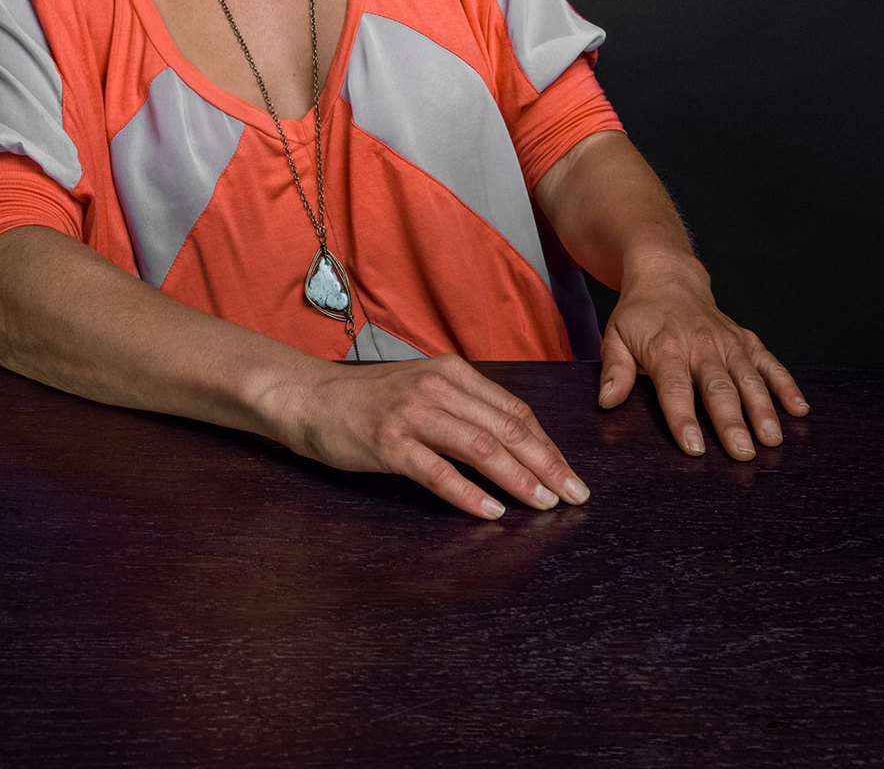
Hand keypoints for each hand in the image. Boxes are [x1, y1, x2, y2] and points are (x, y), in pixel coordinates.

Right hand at [276, 354, 590, 519]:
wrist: (308, 397)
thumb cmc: (367, 400)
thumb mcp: (422, 390)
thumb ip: (462, 409)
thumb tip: (513, 444)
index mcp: (451, 372)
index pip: (513, 409)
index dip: (546, 443)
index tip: (569, 472)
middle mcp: (436, 387)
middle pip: (505, 427)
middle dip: (546, 463)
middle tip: (575, 494)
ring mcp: (411, 413)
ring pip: (478, 446)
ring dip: (517, 477)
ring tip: (544, 503)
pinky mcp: (388, 441)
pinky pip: (436, 469)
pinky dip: (467, 493)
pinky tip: (490, 511)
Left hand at [598, 263, 809, 458]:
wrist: (667, 276)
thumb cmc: (641, 314)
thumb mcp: (616, 337)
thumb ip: (614, 371)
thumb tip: (607, 402)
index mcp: (666, 347)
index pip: (674, 388)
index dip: (683, 418)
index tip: (694, 447)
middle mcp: (701, 345)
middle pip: (717, 387)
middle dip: (732, 421)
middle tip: (743, 452)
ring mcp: (727, 342)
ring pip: (748, 377)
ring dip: (762, 408)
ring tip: (772, 439)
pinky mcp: (745, 340)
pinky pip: (769, 362)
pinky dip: (786, 384)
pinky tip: (799, 409)